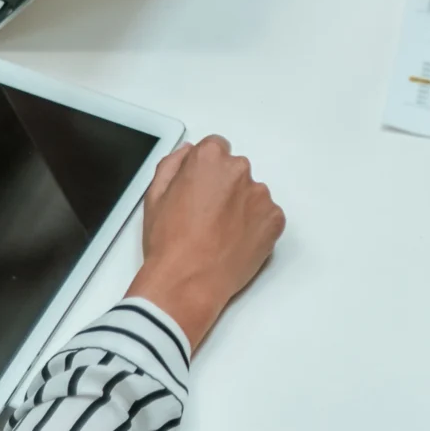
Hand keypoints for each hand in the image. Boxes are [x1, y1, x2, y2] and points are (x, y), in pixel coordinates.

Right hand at [127, 135, 285, 349]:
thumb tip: (188, 152)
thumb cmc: (168, 242)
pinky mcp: (275, 220)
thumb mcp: (155, 196)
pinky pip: (267, 216)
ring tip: (221, 235)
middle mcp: (240, 170)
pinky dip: (256, 227)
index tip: (201, 190)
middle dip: (224, 188)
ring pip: (252, 194)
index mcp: (209, 159)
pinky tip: (236, 243)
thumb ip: (172, 165)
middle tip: (207, 217)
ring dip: (241, 207)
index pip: (216, 148)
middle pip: (235, 171)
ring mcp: (261, 195)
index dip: (206, 170)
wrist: (188, 282)